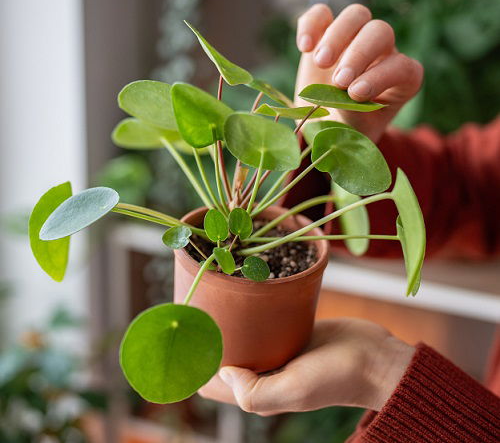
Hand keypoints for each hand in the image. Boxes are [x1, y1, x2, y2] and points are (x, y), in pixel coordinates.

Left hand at [198, 318, 414, 414]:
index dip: (193, 368)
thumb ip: (254, 392)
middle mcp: (263, 371)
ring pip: (242, 338)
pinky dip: (250, 315)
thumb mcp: (295, 391)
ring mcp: (276, 349)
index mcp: (257, 391)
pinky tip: (242, 297)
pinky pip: (263, 323)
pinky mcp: (290, 330)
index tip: (180, 342)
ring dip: (226, 325)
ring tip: (210, 300)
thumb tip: (224, 372)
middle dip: (206, 341)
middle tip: (192, 312)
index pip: (212, 384)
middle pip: (223, 357)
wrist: (374, 358)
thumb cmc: (336, 378)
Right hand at [295, 4, 423, 142]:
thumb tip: (344, 94)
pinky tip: (305, 48)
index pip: (401, 67)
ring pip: (356, 16)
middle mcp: (383, 53)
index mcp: (401, 79)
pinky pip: (322, 14)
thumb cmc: (346, 133)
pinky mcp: (326, 35)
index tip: (354, 94)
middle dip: (359, 54)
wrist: (323, 128)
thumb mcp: (354, 133)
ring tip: (320, 62)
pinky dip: (312, 25)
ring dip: (338, 35)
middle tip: (338, 81)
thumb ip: (355, 114)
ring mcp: (354, 40)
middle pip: (380, 32)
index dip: (380, 77)